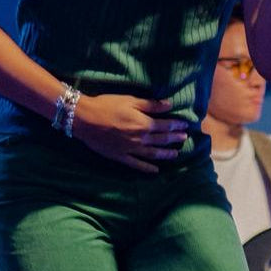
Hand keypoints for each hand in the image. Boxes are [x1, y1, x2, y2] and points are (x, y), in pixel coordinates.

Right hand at [72, 93, 187, 172]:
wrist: (85, 118)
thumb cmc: (107, 105)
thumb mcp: (130, 100)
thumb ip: (151, 105)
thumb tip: (169, 104)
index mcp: (143, 123)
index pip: (165, 125)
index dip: (176, 125)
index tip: (184, 125)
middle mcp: (140, 139)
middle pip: (161, 140)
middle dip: (174, 139)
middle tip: (184, 138)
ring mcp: (130, 150)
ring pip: (152, 154)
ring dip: (165, 154)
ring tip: (175, 154)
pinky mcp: (120, 157)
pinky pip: (137, 164)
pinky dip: (147, 168)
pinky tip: (155, 170)